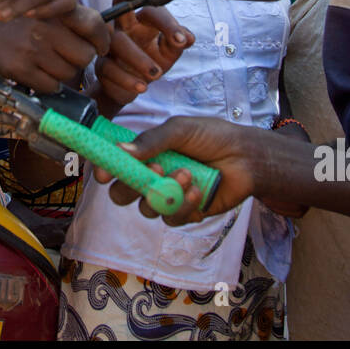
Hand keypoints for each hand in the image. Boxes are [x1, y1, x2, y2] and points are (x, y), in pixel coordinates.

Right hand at [0, 7, 105, 92]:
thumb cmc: (10, 24)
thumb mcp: (37, 10)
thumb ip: (67, 19)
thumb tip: (102, 36)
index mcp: (51, 10)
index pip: (94, 24)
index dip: (102, 41)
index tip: (100, 48)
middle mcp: (45, 27)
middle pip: (85, 56)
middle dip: (79, 62)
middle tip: (67, 59)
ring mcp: (32, 48)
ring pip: (68, 74)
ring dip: (61, 75)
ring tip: (47, 66)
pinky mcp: (19, 67)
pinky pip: (49, 86)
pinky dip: (46, 85)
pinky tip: (35, 75)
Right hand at [94, 0, 192, 107]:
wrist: (132, 88)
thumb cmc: (151, 61)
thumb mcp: (168, 53)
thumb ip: (177, 43)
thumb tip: (188, 38)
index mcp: (141, 21)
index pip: (151, 11)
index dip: (166, 22)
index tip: (182, 39)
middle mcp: (123, 28)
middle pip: (121, 7)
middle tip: (141, 3)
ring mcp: (109, 45)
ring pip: (118, 42)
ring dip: (139, 58)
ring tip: (157, 74)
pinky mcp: (102, 66)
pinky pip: (110, 68)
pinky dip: (127, 79)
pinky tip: (142, 87)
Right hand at [94, 116, 262, 225]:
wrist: (246, 157)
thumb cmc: (213, 137)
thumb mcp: (181, 130)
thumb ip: (151, 141)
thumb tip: (121, 150)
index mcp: (146, 153)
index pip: (115, 164)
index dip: (104, 170)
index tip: (102, 173)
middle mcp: (152, 176)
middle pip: (122, 193)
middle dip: (131, 186)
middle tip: (152, 172)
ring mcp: (167, 196)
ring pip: (146, 208)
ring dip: (164, 193)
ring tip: (187, 174)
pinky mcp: (185, 212)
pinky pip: (171, 218)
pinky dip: (182, 205)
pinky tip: (197, 191)